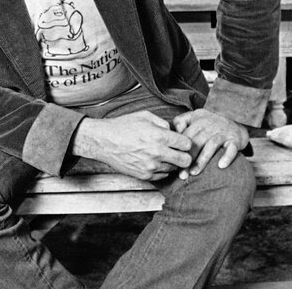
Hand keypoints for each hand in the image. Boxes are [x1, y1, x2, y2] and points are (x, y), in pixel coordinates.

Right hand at [71, 111, 192, 180]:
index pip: (186, 144)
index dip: (186, 141)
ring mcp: (151, 167)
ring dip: (172, 162)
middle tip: (178, 151)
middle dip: (184, 155)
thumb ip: (163, 123)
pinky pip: (162, 175)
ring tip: (162, 154)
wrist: (104, 141)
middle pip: (185, 160)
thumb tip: (174, 131)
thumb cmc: (123, 126)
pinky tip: (154, 160)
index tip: (181, 140)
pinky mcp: (144, 176)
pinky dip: (161, 169)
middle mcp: (157, 153)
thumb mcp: (145, 116)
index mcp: (159, 136)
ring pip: (174, 169)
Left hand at [172, 109, 247, 177]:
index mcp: (198, 118)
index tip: (174, 163)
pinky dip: (226, 157)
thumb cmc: (211, 123)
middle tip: (182, 173)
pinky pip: (231, 148)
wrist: (237, 119)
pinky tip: (220, 166)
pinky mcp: (235, 139)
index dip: (179, 149)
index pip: (186, 134)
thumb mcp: (195, 117)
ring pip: (211, 145)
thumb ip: (181, 121)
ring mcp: (224, 131)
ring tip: (194, 172)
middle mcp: (211, 124)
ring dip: (202, 160)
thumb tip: (173, 134)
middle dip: (188, 158)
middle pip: (197, 141)